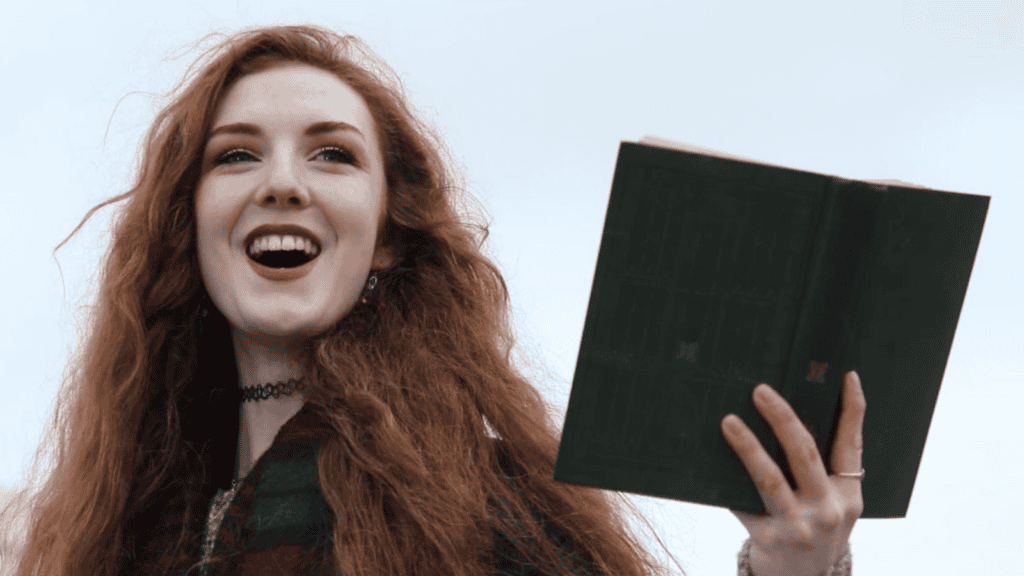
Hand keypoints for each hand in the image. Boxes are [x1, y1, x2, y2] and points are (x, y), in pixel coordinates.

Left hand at [721, 370, 865, 575]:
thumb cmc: (815, 530)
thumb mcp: (834, 504)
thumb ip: (824, 468)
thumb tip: (796, 413)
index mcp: (848, 495)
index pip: (851, 444)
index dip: (852, 409)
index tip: (845, 375)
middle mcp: (827, 510)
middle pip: (805, 453)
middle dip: (783, 418)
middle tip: (760, 390)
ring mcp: (798, 527)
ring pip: (770, 479)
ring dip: (748, 446)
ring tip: (728, 421)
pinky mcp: (768, 539)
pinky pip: (743, 503)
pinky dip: (727, 482)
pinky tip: (708, 462)